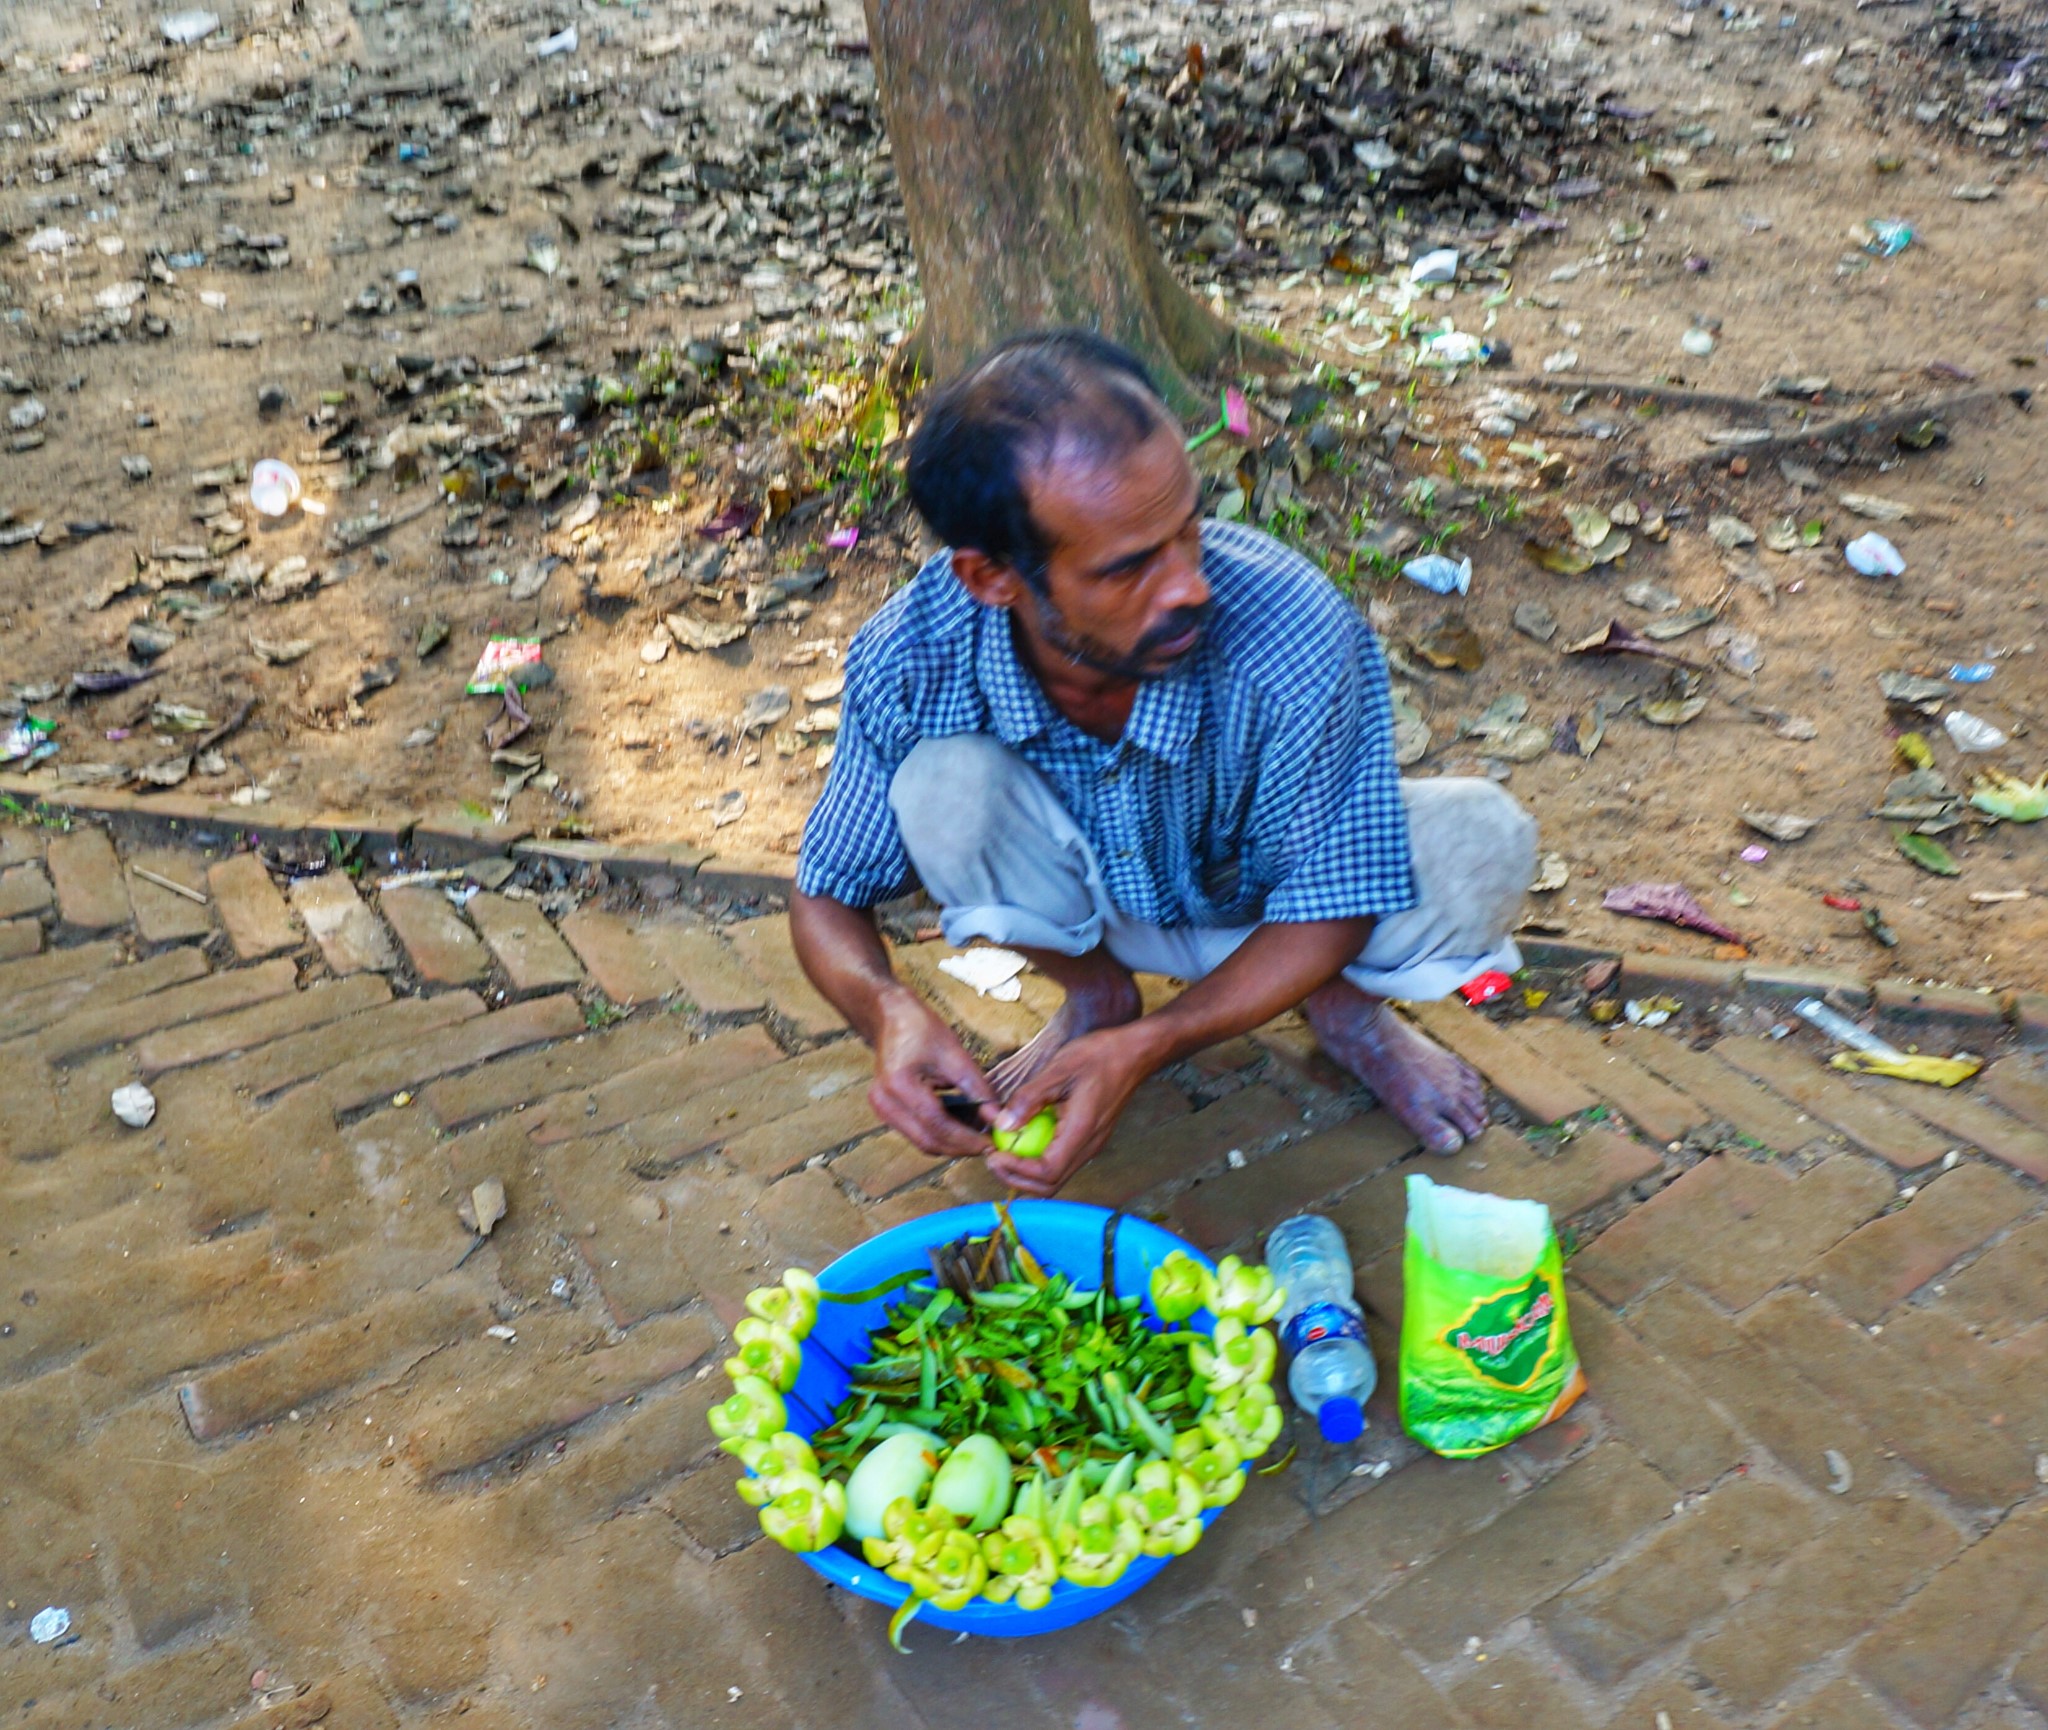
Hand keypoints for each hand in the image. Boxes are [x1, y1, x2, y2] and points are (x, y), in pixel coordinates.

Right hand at [868, 991, 998, 1158]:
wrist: (890, 1017)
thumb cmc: (921, 1028)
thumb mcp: (954, 1053)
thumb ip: (977, 1087)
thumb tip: (999, 1117)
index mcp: (899, 1084)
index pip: (937, 1124)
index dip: (967, 1138)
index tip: (991, 1144)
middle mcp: (884, 1103)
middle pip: (928, 1140)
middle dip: (961, 1147)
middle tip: (989, 1146)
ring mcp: (882, 1110)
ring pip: (922, 1141)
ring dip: (952, 1143)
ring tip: (979, 1136)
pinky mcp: (887, 1112)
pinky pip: (917, 1132)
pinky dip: (941, 1134)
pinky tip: (961, 1127)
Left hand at [987, 1024, 1155, 1196]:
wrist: (1133, 1053)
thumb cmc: (1099, 1056)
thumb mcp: (1059, 1070)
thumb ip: (1029, 1099)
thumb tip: (1003, 1124)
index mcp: (1082, 1131)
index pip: (1047, 1171)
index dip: (1017, 1170)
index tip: (994, 1154)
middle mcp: (1088, 1146)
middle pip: (1050, 1184)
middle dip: (1016, 1178)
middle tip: (992, 1158)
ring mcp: (1090, 1144)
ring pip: (1055, 1176)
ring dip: (1025, 1172)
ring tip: (1002, 1151)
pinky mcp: (1088, 1138)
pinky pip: (1060, 1160)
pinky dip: (1037, 1159)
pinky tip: (1022, 1139)